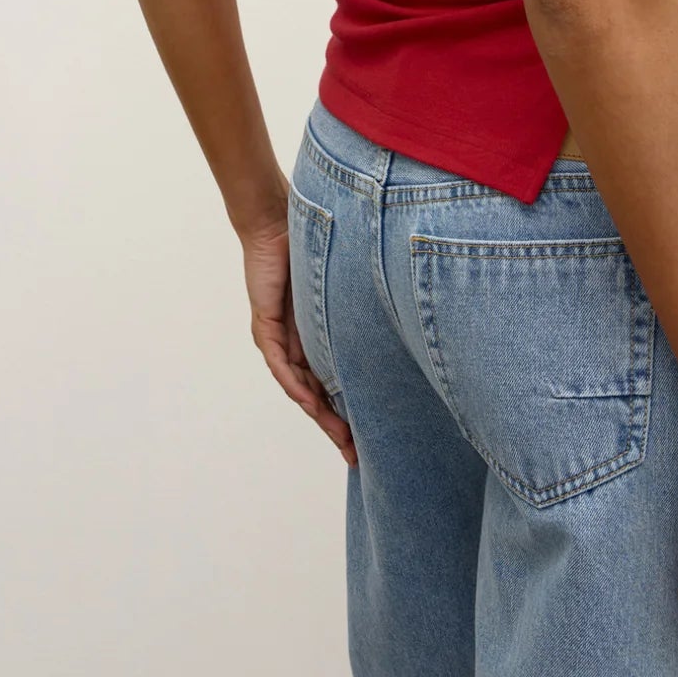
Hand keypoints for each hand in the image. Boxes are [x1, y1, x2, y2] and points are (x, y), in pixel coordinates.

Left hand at [239, 191, 357, 468]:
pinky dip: (296, 384)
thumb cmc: (315, 243)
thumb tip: (411, 308)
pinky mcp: (266, 327)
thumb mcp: (347, 283)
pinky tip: (310, 401)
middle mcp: (299, 345)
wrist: (277, 220)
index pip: (335, 383)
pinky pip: (281, 365)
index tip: (371, 438)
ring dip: (320, 415)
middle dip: (338, 427)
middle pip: (319, 397)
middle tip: (357, 456)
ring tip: (342, 439)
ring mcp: (281, 339)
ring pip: (301, 388)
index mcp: (318, 338)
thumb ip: (364, 303)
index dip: (351, 411)